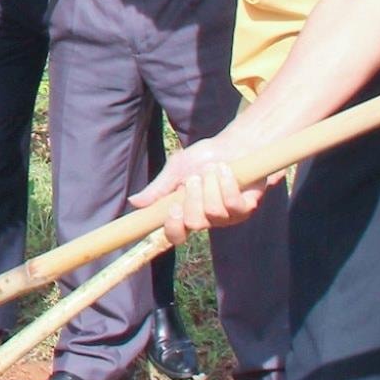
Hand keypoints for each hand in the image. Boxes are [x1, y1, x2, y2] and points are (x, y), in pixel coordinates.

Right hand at [133, 136, 277, 243]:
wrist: (236, 144)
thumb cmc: (206, 157)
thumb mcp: (176, 169)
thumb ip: (158, 189)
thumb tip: (133, 202)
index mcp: (185, 213)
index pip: (175, 235)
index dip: (173, 227)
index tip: (173, 207)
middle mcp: (206, 220)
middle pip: (194, 223)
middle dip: (192, 196)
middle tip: (195, 177)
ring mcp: (228, 217)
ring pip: (213, 212)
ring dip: (210, 184)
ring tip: (213, 169)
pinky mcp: (246, 209)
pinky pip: (232, 204)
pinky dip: (226, 183)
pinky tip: (226, 170)